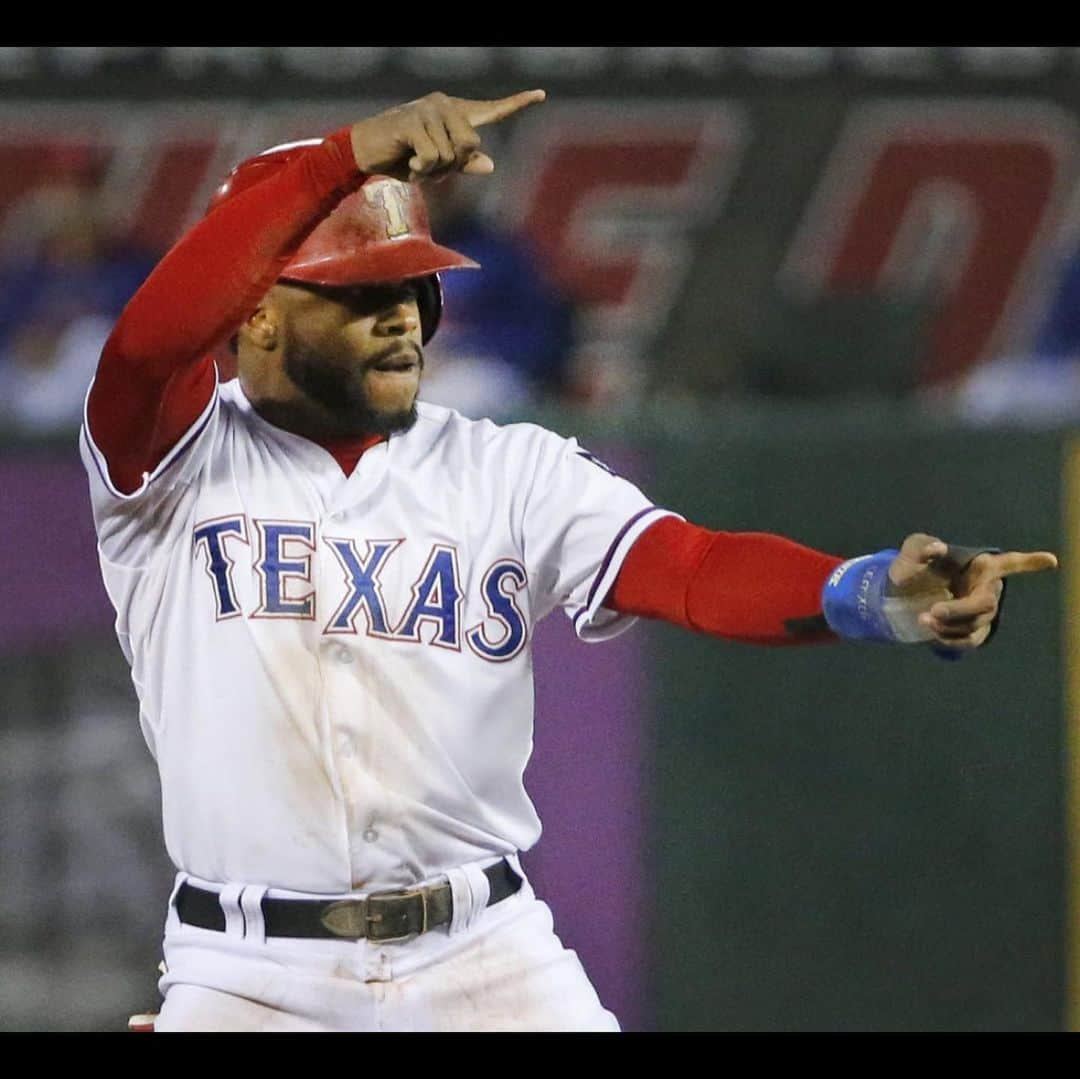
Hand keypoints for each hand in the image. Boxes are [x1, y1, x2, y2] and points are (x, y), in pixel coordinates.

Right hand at [349, 90, 545, 182]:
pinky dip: (421, 169)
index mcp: (454, 113)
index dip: (517, 104)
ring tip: (415, 162)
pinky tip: (408, 162)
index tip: (542, 94)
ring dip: (433, 170)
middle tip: (430, 166)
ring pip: (451, 155)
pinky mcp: (413, 122)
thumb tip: (490, 165)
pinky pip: (432, 157)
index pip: (490, 110)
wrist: (366, 151)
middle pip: (471, 145)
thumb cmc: (403, 156)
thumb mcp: (437, 166)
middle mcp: (444, 105)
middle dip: (452, 166)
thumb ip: (463, 164)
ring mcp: (428, 111)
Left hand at [888, 533, 1057, 649]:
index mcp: (978, 566)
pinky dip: (950, 639)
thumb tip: (937, 548)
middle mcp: (986, 589)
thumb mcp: (910, 553)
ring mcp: (981, 612)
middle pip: (985, 604)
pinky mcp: (973, 631)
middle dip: (960, 610)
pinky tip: (932, 633)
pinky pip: (970, 640)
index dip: (1029, 562)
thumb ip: (920, 547)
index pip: (1008, 563)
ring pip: (976, 624)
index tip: (1051, 561)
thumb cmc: (912, 569)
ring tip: (923, 619)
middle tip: (932, 611)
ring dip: (949, 625)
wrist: (900, 597)